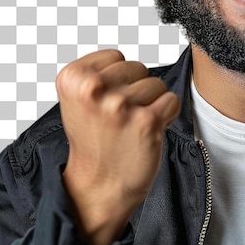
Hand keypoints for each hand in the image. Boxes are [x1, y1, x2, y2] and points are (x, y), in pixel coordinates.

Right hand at [57, 50, 179, 244]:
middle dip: (136, 90)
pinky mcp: (146, 121)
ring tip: (132, 126)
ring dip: (151, 104)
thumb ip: (97, 73)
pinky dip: (166, 115)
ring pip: (157, 84)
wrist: (99, 186)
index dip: (118, 80)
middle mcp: (93, 88)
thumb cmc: (94, 142)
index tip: (106, 102)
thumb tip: (126, 59)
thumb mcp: (78, 99)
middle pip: (138, 68)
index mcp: (73, 78)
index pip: (117, 57)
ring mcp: (120, 105)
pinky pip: (171, 101)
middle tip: (121, 118)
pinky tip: (148, 131)